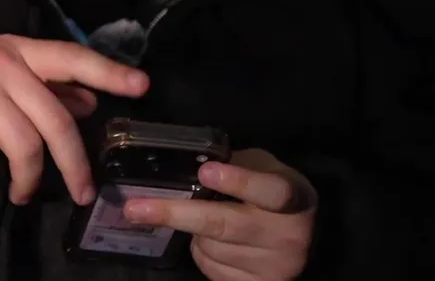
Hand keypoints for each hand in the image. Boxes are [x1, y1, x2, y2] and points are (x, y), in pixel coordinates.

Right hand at [0, 35, 148, 204]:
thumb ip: (42, 84)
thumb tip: (88, 102)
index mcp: (17, 50)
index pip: (71, 57)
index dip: (108, 72)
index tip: (142, 87)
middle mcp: (1, 65)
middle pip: (55, 120)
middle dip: (75, 164)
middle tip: (82, 192)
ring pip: (23, 145)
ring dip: (28, 180)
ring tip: (23, 193)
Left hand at [124, 148, 316, 280]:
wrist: (298, 237)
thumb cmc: (269, 193)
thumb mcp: (261, 169)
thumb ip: (233, 165)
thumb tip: (183, 166)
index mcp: (294, 198)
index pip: (269, 191)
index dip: (238, 181)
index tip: (205, 172)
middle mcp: (288, 236)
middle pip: (225, 225)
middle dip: (176, 214)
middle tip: (136, 208)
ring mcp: (274, 268)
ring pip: (211, 248)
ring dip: (192, 233)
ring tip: (200, 221)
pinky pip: (211, 269)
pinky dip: (200, 253)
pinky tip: (209, 242)